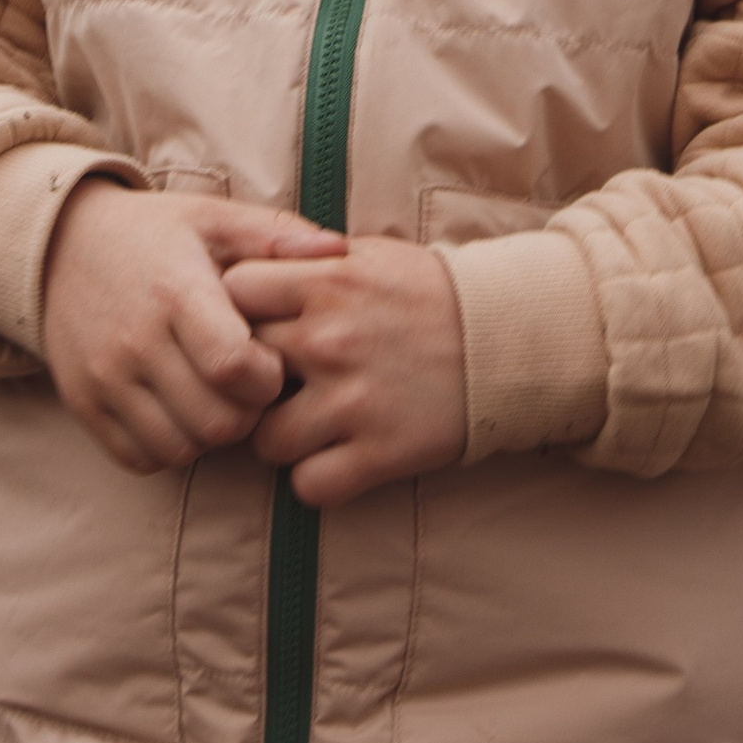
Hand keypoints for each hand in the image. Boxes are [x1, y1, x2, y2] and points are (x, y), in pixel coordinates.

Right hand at [42, 183, 342, 475]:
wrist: (60, 247)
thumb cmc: (156, 234)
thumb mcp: (214, 218)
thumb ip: (278, 235)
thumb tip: (339, 250)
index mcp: (176, 292)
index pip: (234, 368)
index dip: (267, 378)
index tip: (268, 359)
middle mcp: (135, 341)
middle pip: (216, 422)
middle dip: (247, 412)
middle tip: (248, 385)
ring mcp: (104, 378)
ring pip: (181, 448)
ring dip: (210, 434)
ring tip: (214, 396)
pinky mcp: (84, 404)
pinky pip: (140, 458)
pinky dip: (169, 446)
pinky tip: (180, 410)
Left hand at [223, 238, 467, 507]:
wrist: (510, 339)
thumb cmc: (428, 294)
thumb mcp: (367, 256)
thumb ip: (304, 262)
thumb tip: (237, 271)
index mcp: (327, 280)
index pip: (234, 292)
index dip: (233, 312)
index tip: (250, 328)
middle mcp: (331, 339)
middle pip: (238, 371)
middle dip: (249, 384)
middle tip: (272, 389)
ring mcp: (354, 400)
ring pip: (265, 442)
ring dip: (281, 440)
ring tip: (309, 427)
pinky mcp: (381, 452)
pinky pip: (309, 486)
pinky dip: (319, 479)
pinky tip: (338, 458)